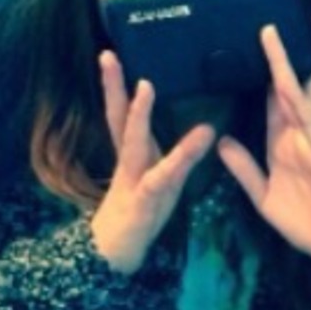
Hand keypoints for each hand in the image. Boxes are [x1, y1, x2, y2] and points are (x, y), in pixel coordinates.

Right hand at [90, 51, 215, 272]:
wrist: (119, 255)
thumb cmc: (142, 214)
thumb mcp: (161, 179)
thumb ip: (177, 154)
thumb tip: (202, 126)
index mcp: (132, 153)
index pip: (121, 112)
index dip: (116, 84)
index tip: (111, 54)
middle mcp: (128, 160)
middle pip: (117, 117)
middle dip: (113, 86)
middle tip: (108, 54)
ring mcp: (132, 179)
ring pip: (133, 142)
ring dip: (138, 114)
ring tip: (145, 86)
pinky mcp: (145, 201)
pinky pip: (162, 177)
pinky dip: (179, 158)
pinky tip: (196, 139)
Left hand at [217, 14, 310, 301]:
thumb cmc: (306, 223)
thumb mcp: (263, 195)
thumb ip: (244, 168)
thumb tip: (224, 141)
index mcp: (282, 142)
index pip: (272, 96)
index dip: (267, 67)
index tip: (261, 37)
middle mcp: (298, 134)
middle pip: (294, 82)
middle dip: (297, 48)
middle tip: (301, 10)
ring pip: (301, 90)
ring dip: (296, 59)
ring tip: (298, 24)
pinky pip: (308, 119)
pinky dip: (297, 97)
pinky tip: (287, 77)